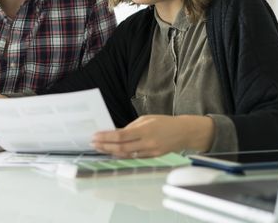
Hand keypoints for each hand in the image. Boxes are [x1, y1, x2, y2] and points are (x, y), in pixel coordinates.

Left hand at [91, 115, 213, 157]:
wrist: (183, 132)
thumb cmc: (164, 122)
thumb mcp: (147, 119)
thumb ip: (131, 127)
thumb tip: (116, 133)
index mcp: (145, 130)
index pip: (121, 135)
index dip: (106, 137)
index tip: (96, 136)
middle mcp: (147, 143)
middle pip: (121, 147)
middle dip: (105, 146)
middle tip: (93, 144)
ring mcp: (150, 152)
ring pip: (126, 155)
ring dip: (110, 152)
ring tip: (99, 148)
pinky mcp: (153, 158)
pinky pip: (134, 158)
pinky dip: (122, 156)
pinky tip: (113, 153)